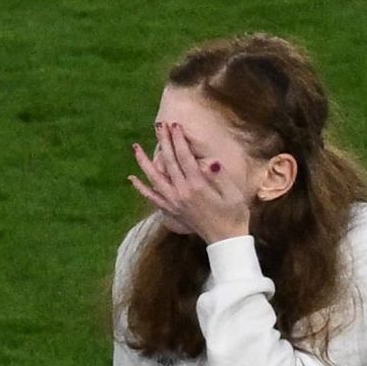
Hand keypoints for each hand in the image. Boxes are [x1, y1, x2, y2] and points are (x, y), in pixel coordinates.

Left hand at [129, 119, 253, 243]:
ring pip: (155, 179)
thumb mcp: (233, 193)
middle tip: (159, 126)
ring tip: (135, 148)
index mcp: (198, 186)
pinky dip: (141, 188)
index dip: (179, 141)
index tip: (174, 125)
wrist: (225, 239)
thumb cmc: (234, 214)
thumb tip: (210, 161)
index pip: (184, 158)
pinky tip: (132, 179)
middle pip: (168, 163)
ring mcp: (173, 203)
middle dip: (163, 143)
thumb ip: (220, 177)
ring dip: (144, 162)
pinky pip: (152, 198)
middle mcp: (181, 193)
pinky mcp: (170, 211)